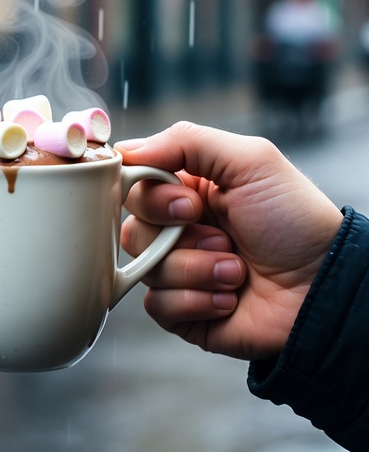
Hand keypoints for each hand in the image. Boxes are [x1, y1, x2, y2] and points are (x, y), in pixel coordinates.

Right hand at [119, 121, 342, 360]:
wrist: (325, 289)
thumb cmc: (296, 222)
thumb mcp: (250, 160)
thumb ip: (185, 141)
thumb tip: (125, 150)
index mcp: (187, 190)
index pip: (134, 185)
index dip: (152, 197)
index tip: (189, 204)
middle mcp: (178, 229)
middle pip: (131, 228)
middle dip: (179, 236)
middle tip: (222, 238)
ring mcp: (179, 271)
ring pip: (145, 268)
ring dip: (196, 270)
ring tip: (236, 271)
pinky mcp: (183, 311)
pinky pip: (156, 306)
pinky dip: (195, 301)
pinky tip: (229, 299)